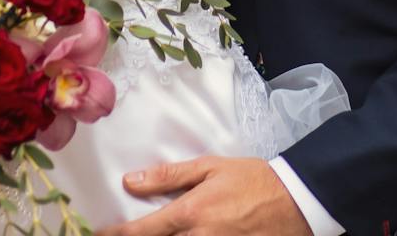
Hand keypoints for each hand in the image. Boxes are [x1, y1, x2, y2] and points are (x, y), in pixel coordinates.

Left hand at [97, 156, 312, 235]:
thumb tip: (131, 181)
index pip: (143, 231)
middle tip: (118, 235)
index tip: (99, 233)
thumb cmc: (252, 179)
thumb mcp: (210, 167)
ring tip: (150, 234)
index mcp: (192, 213)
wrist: (297, 200)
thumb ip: (169, 176)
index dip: (117, 235)